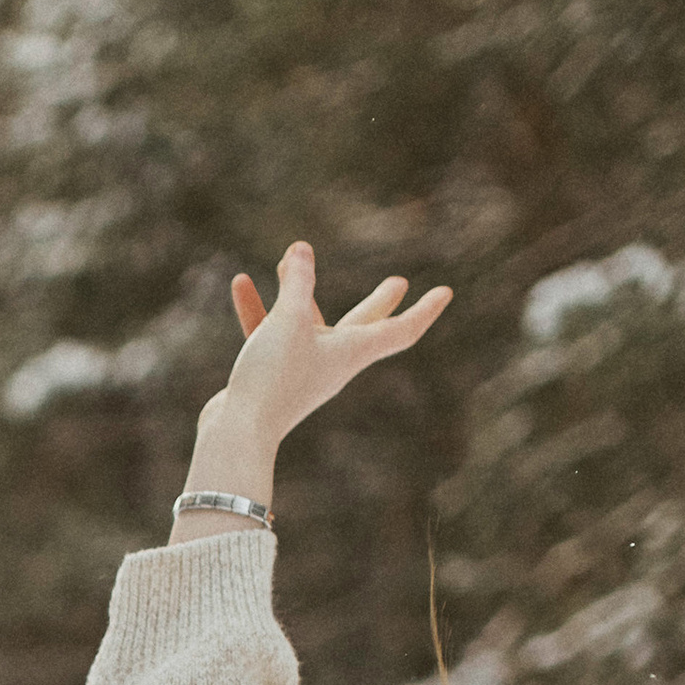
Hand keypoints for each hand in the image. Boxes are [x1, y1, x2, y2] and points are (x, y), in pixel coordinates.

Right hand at [212, 239, 450, 445]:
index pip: (401, 330)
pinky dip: (259, 311)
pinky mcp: (272, 377)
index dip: (425, 310)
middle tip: (399, 283)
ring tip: (289, 263)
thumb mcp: (288, 320)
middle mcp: (333, 362)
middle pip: (365, 326)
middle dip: (380, 303)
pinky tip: (241, 284)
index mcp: (352, 352)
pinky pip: (270, 335)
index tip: (446, 292)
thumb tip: (300, 250)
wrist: (237, 434)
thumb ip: (296, 281)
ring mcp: (303, 371)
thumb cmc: (273, 378)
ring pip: (309, 325)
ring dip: (301, 293)